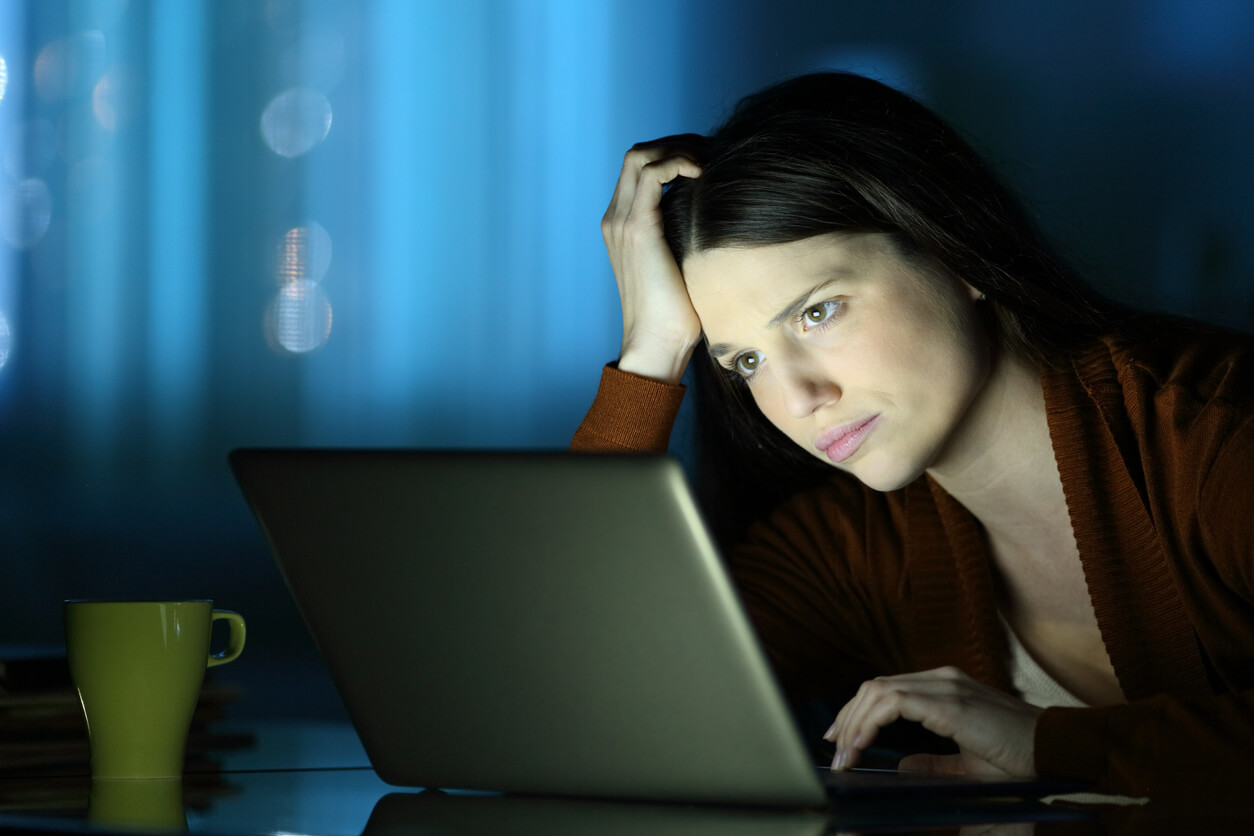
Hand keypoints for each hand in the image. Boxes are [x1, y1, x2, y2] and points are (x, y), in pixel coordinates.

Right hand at [601, 136, 703, 383]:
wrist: (657, 342)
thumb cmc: (677, 313)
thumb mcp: (681, 263)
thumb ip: (686, 233)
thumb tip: (719, 213)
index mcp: (623, 225)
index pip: (640, 168)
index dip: (673, 154)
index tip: (708, 162)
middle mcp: (615, 218)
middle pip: (637, 153)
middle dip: (676, 144)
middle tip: (712, 154)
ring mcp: (621, 222)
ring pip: (640, 155)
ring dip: (678, 149)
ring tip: (709, 163)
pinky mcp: (637, 228)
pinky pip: (652, 172)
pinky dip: (678, 163)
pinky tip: (703, 174)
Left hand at [824, 666, 1042, 777]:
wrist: (1058, 750)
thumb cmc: (1020, 757)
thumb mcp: (967, 761)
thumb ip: (935, 762)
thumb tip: (904, 766)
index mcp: (944, 687)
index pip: (885, 689)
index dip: (856, 712)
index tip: (840, 739)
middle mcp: (940, 679)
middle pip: (874, 687)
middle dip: (847, 718)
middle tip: (834, 751)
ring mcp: (945, 686)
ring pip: (878, 691)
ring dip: (854, 723)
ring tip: (844, 754)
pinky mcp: (951, 702)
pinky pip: (894, 702)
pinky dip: (871, 723)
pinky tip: (862, 745)